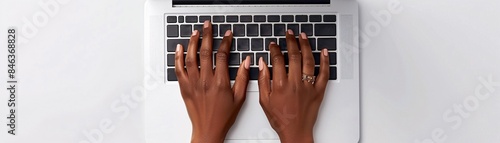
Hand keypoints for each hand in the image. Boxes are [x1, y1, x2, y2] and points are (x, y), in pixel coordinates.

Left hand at [175, 21, 250, 142]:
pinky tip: (179, 49)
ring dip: (193, 43)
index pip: (222, 55)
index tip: (227, 34)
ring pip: (191, 58)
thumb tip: (247, 62)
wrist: (208, 130)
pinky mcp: (185, 88)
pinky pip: (179, 69)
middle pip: (206, 52)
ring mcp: (193, 84)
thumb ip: (243, 78)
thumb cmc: (224, 116)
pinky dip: (178, 57)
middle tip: (208, 26)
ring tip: (196, 32)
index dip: (225, 42)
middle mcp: (206, 81)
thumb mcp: (240, 98)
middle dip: (208, 36)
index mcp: (221, 82)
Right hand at [257, 30, 329, 142]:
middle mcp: (295, 83)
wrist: (295, 131)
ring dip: (306, 46)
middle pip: (294, 56)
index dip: (275, 49)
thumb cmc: (280, 119)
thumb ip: (262, 80)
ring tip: (303, 37)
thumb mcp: (264, 100)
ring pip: (309, 60)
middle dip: (291, 42)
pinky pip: (324, 73)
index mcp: (280, 85)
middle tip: (289, 34)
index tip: (274, 45)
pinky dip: (325, 61)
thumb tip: (262, 63)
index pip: (278, 59)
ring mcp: (308, 86)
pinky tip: (323, 52)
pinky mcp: (318, 91)